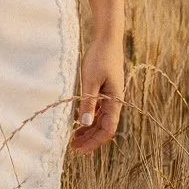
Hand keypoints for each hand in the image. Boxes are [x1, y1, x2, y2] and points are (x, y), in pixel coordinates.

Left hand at [69, 35, 125, 152]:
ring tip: (74, 139)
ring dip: (88, 130)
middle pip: (104, 127)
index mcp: (115, 101)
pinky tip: (78, 122)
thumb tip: (85, 124)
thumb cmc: (99, 57)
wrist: (107, 39)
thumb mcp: (90, 81)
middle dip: (90, 139)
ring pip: (101, 119)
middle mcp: (115, 101)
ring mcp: (110, 96)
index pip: (108, 129)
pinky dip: (89, 118)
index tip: (80, 149)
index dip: (94, 141)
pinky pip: (98, 110)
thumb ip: (88, 103)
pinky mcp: (105, 91)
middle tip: (73, 148)